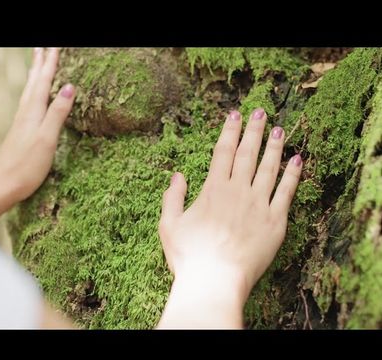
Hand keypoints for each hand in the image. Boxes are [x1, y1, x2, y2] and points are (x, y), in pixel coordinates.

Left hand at [0, 48, 74, 226]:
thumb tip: (69, 87)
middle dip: (39, 64)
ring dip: (34, 76)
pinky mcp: (19, 133)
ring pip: (29, 92)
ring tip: (36, 64)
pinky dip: (32, 93)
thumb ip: (57, 113)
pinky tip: (31, 98)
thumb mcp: (46, 139)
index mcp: (32, 113)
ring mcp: (20, 124)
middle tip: (42, 48)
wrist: (0, 186)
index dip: (50, 64)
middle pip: (33, 83)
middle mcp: (24, 114)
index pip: (43, 82)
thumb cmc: (25, 166)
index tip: (55, 47)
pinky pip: (27, 104)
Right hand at [157, 108, 302, 327]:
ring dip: (274, 146)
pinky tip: (298, 159)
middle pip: (247, 154)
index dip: (229, 131)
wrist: (214, 281)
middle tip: (260, 112)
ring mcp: (259, 205)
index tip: (234, 115)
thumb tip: (177, 175)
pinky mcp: (276, 222)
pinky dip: (293, 174)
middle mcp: (237, 191)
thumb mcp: (169, 225)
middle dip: (253, 130)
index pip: (222, 152)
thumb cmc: (189, 256)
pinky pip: (287, 192)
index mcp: (212, 190)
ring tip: (279, 129)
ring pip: (269, 168)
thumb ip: (172, 197)